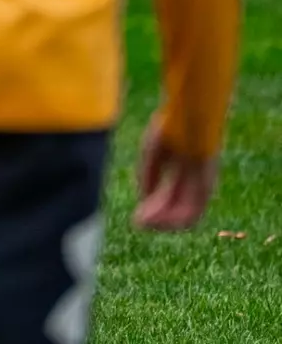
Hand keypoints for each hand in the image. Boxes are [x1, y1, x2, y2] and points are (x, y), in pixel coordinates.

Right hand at [133, 116, 217, 231]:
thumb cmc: (169, 130)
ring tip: (144, 223)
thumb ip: (149, 176)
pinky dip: (173, 219)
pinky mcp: (206, 188)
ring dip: (165, 222)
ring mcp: (202, 185)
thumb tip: (143, 199)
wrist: (191, 120)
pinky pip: (192, 213)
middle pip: (176, 206)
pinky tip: (156, 219)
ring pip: (186, 215)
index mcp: (182, 168)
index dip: (152, 206)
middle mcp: (194, 180)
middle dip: (157, 217)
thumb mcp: (152, 153)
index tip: (137, 215)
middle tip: (138, 224)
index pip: (168, 195)